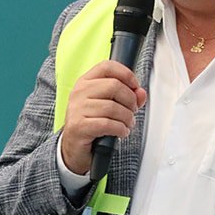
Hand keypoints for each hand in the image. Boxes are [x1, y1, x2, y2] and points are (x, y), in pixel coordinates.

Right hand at [60, 60, 147, 175]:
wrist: (73, 148)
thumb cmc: (91, 124)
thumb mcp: (109, 107)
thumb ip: (128, 97)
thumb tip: (141, 93)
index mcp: (85, 82)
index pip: (107, 66)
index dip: (126, 74)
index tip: (135, 86)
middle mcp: (79, 92)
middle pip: (114, 86)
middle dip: (130, 100)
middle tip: (132, 111)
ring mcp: (77, 109)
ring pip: (113, 107)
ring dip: (127, 118)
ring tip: (127, 124)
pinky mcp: (79, 126)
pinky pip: (107, 124)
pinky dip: (120, 129)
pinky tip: (121, 132)